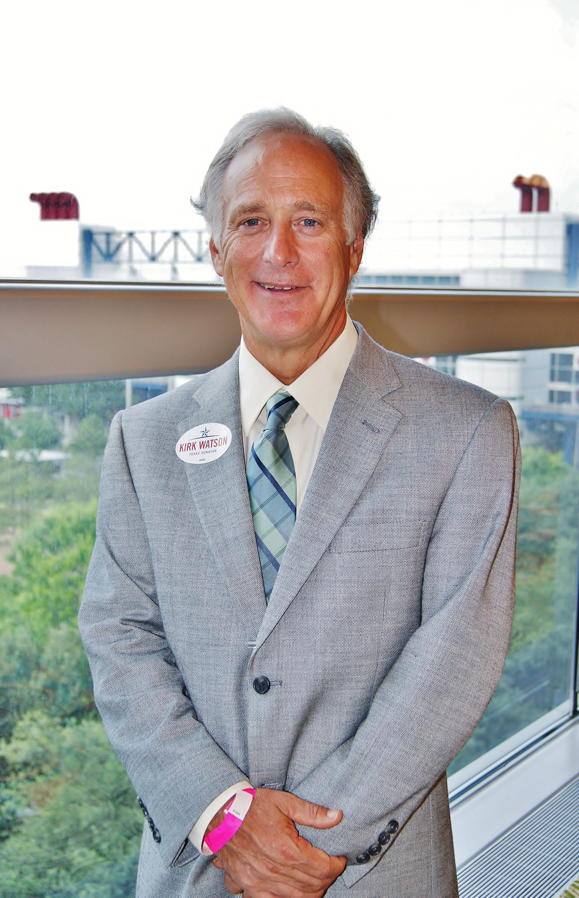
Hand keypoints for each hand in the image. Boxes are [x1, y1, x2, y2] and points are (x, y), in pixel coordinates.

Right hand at [210, 788, 345, 897]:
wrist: (219, 813)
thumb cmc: (252, 805)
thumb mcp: (285, 802)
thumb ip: (312, 812)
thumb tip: (337, 816)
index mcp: (287, 849)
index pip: (323, 868)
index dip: (336, 866)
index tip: (339, 859)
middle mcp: (274, 870)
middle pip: (312, 886)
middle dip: (326, 879)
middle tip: (329, 868)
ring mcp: (260, 882)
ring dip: (310, 892)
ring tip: (315, 880)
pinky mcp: (247, 886)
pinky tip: (290, 891)